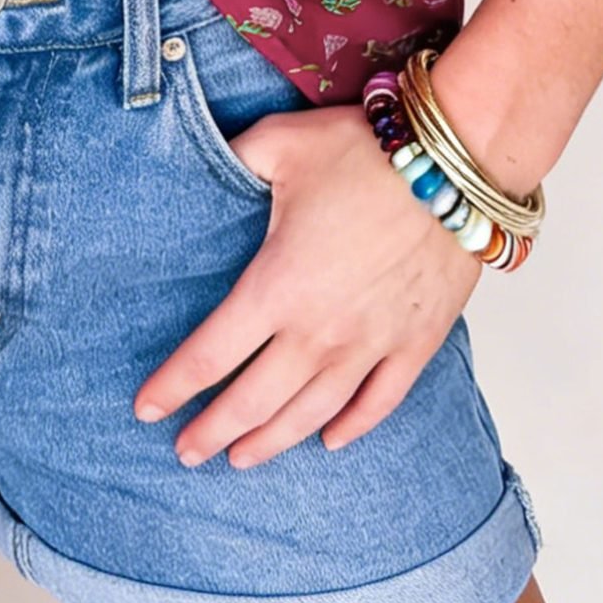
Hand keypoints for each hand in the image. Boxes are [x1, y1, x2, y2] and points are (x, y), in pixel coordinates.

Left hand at [134, 103, 480, 467]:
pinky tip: (330, 440)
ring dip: (273, 440)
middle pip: (255, 400)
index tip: (146, 408)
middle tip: (186, 452)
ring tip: (242, 459)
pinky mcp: (417, 342)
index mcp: (277, 285)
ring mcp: (373, 342)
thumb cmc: (366, 150)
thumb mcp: (279, 143)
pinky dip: (352, 428)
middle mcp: (321, 329)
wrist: (456, 161)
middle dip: (214, 431)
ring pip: (313, 413)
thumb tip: (201, 157)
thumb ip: (233, 158)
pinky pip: (380, 402)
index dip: (174, 387)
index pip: (210, 355)